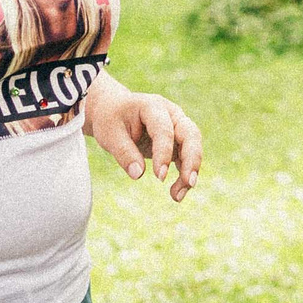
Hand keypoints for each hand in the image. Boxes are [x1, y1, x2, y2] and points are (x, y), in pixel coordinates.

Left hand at [87, 85, 203, 200]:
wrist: (114, 110)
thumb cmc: (111, 119)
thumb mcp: (109, 133)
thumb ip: (124, 152)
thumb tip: (138, 174)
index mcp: (153, 106)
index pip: (164, 130)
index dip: (164, 153)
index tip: (159, 177)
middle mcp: (171, 114)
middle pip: (191, 135)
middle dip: (192, 159)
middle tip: (189, 183)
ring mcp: (177, 127)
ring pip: (193, 148)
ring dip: (189, 172)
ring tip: (176, 196)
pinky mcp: (177, 142)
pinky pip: (187, 158)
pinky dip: (184, 175)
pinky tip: (176, 193)